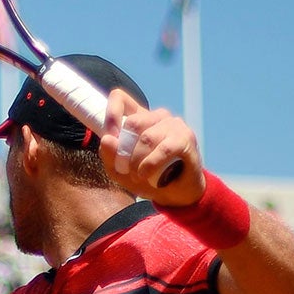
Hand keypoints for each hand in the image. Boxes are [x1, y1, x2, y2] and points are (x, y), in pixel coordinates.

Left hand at [101, 90, 205, 207]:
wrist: (176, 194)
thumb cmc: (148, 178)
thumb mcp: (120, 171)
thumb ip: (109, 155)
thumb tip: (107, 139)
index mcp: (140, 118)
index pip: (120, 98)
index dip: (111, 114)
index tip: (109, 138)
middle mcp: (157, 116)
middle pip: (131, 123)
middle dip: (123, 151)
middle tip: (124, 169)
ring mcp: (173, 124)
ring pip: (146, 138)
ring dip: (137, 161)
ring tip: (138, 176)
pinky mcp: (185, 138)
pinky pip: (163, 149)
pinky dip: (150, 164)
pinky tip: (146, 175)